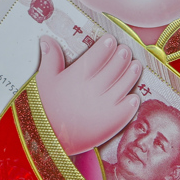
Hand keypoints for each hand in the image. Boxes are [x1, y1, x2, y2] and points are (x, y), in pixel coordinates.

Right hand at [36, 35, 140, 155]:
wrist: (48, 140)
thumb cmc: (44, 108)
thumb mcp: (44, 80)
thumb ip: (49, 58)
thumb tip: (46, 38)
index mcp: (77, 76)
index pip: (98, 54)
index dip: (107, 45)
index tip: (110, 40)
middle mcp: (94, 88)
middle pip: (115, 66)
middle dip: (122, 55)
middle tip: (125, 50)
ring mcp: (105, 105)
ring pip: (125, 83)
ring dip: (132, 72)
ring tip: (135, 65)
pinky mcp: (112, 122)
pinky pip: (128, 107)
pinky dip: (133, 100)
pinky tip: (134, 95)